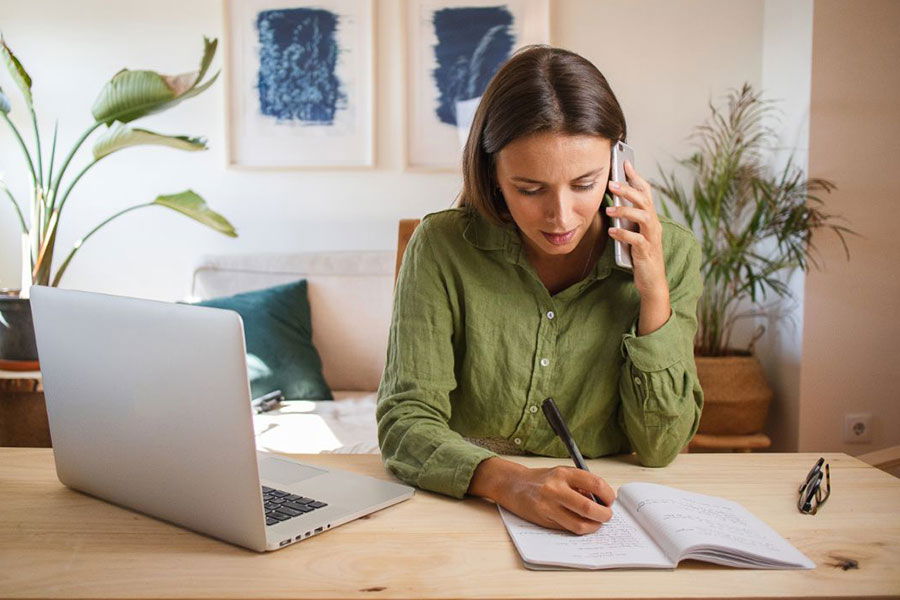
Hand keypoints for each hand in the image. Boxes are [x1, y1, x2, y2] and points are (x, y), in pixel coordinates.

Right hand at [496, 464, 615, 534]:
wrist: (513, 485)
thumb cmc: (541, 480)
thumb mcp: (561, 473)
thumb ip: (580, 485)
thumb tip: (601, 501)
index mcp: (563, 473)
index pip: (595, 484)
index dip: (608, 495)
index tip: (610, 500)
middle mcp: (555, 489)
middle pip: (588, 508)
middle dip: (604, 515)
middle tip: (607, 515)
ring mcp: (549, 506)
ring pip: (579, 524)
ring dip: (593, 526)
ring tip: (595, 523)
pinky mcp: (544, 520)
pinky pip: (567, 529)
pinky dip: (579, 528)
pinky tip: (580, 523)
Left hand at [606, 159, 668, 299]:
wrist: (652, 281)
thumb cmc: (641, 256)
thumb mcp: (633, 233)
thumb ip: (627, 220)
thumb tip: (612, 205)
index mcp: (650, 218)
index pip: (646, 193)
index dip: (636, 177)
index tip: (625, 163)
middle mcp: (654, 225)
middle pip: (644, 201)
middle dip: (628, 190)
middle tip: (611, 184)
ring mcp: (651, 238)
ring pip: (643, 217)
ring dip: (625, 211)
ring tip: (609, 210)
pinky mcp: (646, 252)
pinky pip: (636, 239)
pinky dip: (623, 234)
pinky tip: (612, 232)